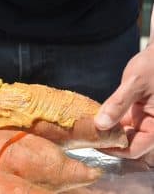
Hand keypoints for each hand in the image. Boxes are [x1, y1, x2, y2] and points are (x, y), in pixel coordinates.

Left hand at [94, 44, 153, 158]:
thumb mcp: (135, 83)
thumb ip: (118, 104)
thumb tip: (100, 125)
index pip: (135, 149)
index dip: (113, 150)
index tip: (94, 143)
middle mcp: (151, 126)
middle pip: (127, 144)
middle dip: (107, 141)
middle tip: (87, 135)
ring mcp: (143, 120)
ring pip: (122, 134)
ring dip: (106, 132)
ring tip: (88, 128)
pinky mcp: (135, 113)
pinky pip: (120, 123)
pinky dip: (108, 121)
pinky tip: (95, 117)